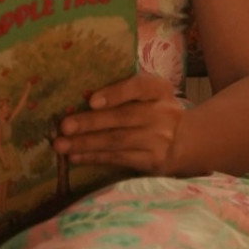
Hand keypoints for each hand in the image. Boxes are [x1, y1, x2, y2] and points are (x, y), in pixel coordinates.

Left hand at [54, 72, 182, 173]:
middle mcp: (162, 113)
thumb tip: (81, 96)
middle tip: (64, 126)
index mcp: (159, 90)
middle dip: (90, 122)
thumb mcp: (150, 94)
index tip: (91, 100)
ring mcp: (159, 139)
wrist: (187, 140)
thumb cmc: (155, 110)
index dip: (115, 93)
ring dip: (86, 143)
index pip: (139, 87)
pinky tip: (75, 157)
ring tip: (61, 145)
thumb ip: (125, 91)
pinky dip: (95, 158)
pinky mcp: (153, 161)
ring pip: (117, 141)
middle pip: (123, 118)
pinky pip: (119, 159)